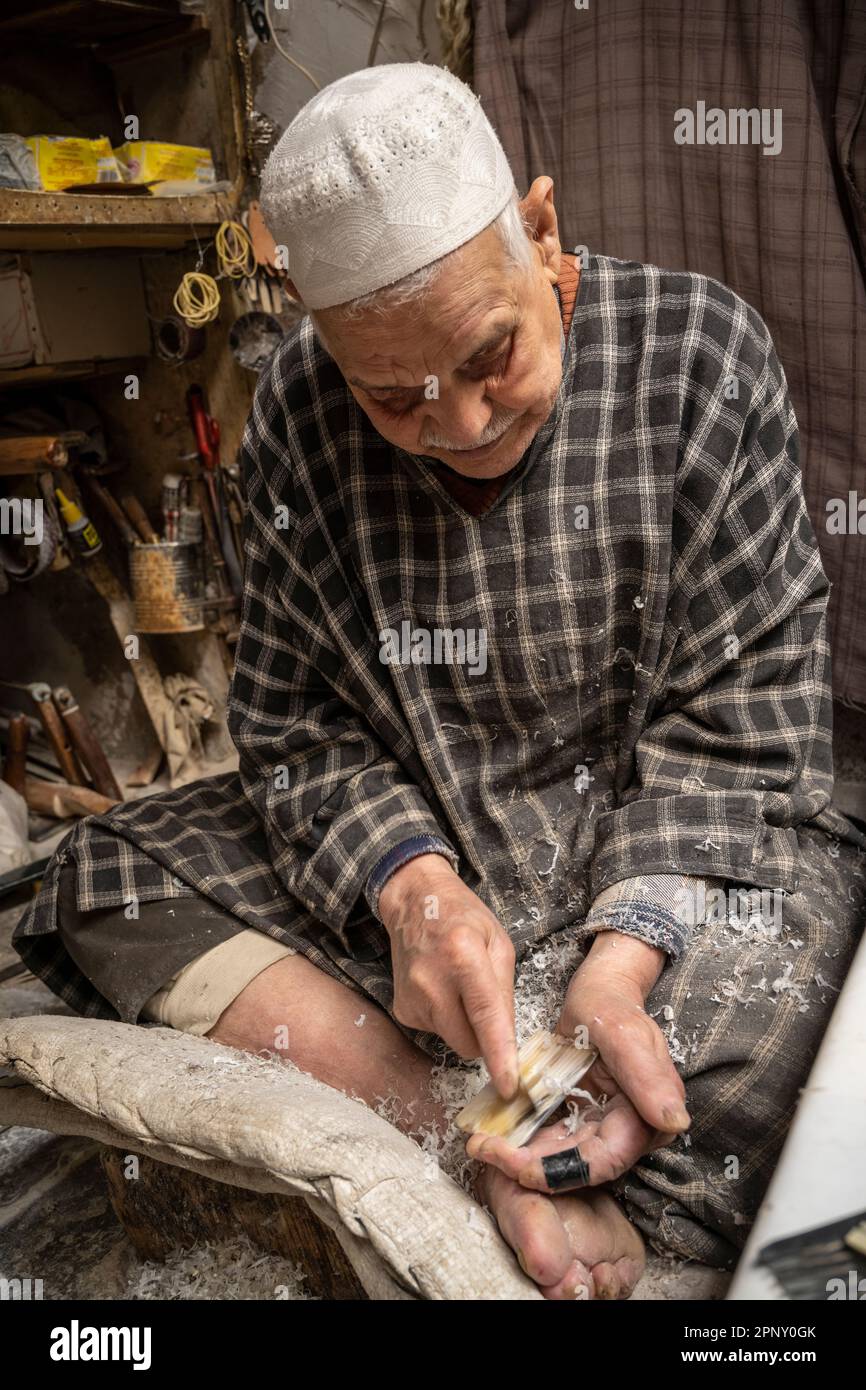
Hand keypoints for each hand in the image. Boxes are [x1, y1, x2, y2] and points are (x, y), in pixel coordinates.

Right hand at [378, 854, 518, 1098]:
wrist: (414, 902)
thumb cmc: (463, 917)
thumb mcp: (499, 943)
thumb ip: (505, 992)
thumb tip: (508, 1041)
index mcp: (463, 955)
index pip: (486, 1016)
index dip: (499, 1055)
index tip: (508, 1085)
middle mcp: (432, 981)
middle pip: (469, 1043)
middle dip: (484, 1036)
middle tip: (484, 1002)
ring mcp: (411, 998)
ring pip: (453, 1040)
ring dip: (464, 1024)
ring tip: (458, 986)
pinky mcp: (402, 1010)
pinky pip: (437, 1032)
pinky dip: (445, 1018)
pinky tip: (440, 988)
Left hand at [466, 932, 689, 1188]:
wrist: (599, 993)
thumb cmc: (612, 1007)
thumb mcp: (625, 1035)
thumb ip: (648, 1077)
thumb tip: (674, 1120)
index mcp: (646, 1118)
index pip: (605, 1160)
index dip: (563, 1171)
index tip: (520, 1168)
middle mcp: (626, 1130)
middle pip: (577, 1165)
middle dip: (531, 1167)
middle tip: (484, 1152)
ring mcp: (599, 1124)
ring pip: (558, 1156)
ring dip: (520, 1157)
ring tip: (480, 1145)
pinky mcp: (578, 1117)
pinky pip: (549, 1138)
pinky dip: (522, 1139)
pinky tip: (491, 1136)